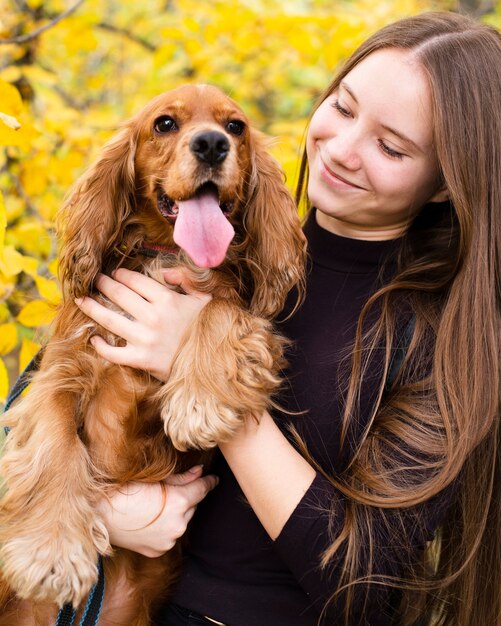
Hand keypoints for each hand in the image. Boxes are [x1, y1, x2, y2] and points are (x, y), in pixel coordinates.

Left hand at [75, 267, 210, 380]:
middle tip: (94, 280)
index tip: (115, 273)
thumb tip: (165, 272)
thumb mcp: (205, 299)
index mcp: (167, 300)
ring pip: (109, 320)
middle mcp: (153, 317)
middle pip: (119, 295)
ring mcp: (144, 339)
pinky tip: (94, 338)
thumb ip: (187, 279)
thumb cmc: (208, 329)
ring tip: (81, 300)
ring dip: (92, 307)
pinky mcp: (140, 360)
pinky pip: (113, 352)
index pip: (136, 281)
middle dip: (103, 284)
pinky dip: (100, 346)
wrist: (214, 363)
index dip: (122, 274)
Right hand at [97, 466, 217, 556]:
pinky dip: (166, 527)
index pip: (203, 489)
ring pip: (182, 521)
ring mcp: (169, 540)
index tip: (213, 478)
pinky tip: (151, 519)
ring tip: (156, 505)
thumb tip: (200, 472)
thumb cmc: (124, 491)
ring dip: (177, 513)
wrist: (98, 514)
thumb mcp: (155, 479)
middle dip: (187, 497)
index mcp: (179, 502)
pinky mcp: (158, 551)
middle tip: (169, 490)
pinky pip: (170, 535)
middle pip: (192, 505)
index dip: (209, 482)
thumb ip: (181, 478)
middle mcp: (178, 524)